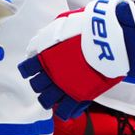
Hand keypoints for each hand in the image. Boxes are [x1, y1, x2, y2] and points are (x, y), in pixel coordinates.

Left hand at [18, 0, 134, 119]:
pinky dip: (65, 111)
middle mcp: (50, 72)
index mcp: (44, 55)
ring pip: (47, 101)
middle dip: (40, 84)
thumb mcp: (61, 23)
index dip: (28, 70)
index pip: (26, 69)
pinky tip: (67, 106)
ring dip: (49, 99)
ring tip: (55, 96)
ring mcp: (63, 85)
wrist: (107, 36)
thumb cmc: (86, 26)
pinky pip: (66, 111)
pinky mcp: (79, 95)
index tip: (33, 71)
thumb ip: (47, 37)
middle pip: (36, 86)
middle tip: (48, 81)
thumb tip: (37, 46)